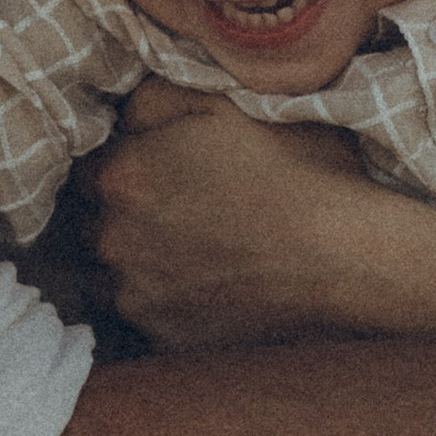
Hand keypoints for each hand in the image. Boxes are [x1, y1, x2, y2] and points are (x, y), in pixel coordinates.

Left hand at [88, 83, 380, 345]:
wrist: (344, 257)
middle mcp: (114, 241)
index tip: (161, 169)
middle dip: (126, 215)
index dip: (126, 165)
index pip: (91, 168)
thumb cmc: (294, 171)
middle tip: (183, 209)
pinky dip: (166, 301)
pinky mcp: (165, 338)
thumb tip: (121, 115)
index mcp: (122, 177)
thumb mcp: (225, 102)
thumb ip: (152, 97)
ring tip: (195, 250)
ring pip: (114, 273)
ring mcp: (136, 296)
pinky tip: (209, 283)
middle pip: (96, 223)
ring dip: (139, 261)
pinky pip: (147, 314)